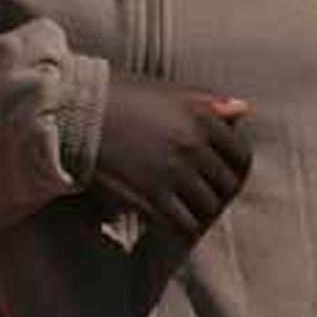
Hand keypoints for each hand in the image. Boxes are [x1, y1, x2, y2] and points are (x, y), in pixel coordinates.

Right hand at [93, 71, 251, 239]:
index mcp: (200, 116)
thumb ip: (206, 102)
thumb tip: (243, 110)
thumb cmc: (118, 95)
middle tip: (201, 197)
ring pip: (207, 208)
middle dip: (217, 193)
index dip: (235, 170)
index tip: (221, 176)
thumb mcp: (165, 90)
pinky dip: (178, 226)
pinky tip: (167, 220)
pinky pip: (182, 223)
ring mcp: (173, 172)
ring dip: (198, 212)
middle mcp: (193, 145)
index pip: (241, 156)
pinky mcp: (151, 195)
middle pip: (226, 186)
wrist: (73, 111)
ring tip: (185, 211)